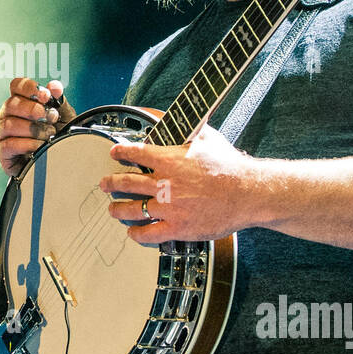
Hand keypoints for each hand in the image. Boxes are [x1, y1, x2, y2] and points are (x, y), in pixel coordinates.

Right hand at [0, 78, 76, 177]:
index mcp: (20, 102)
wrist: (56, 163)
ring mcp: (2, 134)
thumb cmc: (56, 137)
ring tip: (48, 134)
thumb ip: (58, 101)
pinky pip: (9, 145)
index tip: (45, 95)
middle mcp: (8, 115)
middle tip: (49, 117)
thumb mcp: (62, 117)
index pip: (16, 86)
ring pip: (8, 124)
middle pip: (11, 104)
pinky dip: (27, 144)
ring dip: (32, 129)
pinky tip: (39, 146)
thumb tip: (55, 87)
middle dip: (32, 109)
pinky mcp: (2, 152)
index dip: (29, 88)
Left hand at [98, 125, 262, 242]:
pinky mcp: (177, 228)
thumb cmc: (230, 166)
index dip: (121, 152)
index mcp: (168, 160)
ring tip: (112, 209)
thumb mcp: (207, 139)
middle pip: (126, 183)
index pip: (135, 153)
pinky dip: (137, 234)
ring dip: (117, 209)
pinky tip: (132, 233)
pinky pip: (148, 234)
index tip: (114, 153)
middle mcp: (163, 184)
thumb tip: (186, 119)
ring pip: (132, 210)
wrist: (247, 193)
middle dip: (110, 183)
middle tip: (104, 184)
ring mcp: (168, 208)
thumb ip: (190, 130)